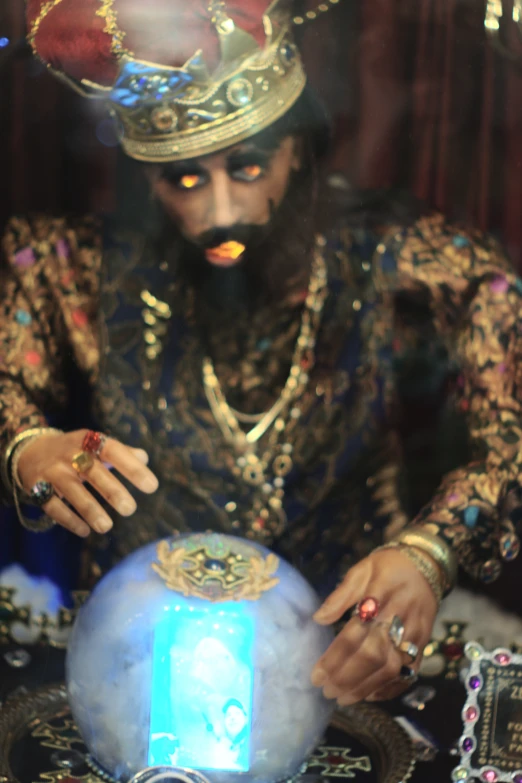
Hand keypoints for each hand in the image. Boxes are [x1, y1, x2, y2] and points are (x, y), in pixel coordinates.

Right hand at [17, 430, 158, 536]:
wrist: (30, 450)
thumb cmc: (74, 451)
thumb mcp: (94, 444)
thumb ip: (120, 452)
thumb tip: (145, 458)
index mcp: (89, 441)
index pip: (113, 451)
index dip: (132, 468)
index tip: (151, 487)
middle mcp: (70, 454)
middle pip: (93, 472)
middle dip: (112, 491)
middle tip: (130, 509)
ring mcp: (52, 470)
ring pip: (72, 490)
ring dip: (90, 510)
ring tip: (107, 527)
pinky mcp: (36, 487)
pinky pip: (52, 505)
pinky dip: (69, 520)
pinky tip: (85, 531)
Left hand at [310, 549, 438, 704]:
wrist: (426, 565)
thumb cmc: (387, 567)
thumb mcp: (361, 571)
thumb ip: (339, 596)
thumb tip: (318, 619)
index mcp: (378, 596)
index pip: (354, 633)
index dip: (335, 657)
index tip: (316, 675)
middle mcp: (398, 617)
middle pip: (373, 655)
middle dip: (348, 677)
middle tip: (326, 690)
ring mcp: (414, 632)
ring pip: (391, 667)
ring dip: (366, 687)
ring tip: (343, 698)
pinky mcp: (424, 642)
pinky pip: (410, 671)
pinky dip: (391, 688)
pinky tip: (371, 695)